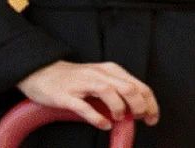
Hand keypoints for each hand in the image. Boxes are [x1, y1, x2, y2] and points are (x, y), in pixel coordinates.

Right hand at [17, 61, 158, 130]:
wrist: (41, 72)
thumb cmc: (74, 79)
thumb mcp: (100, 79)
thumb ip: (118, 90)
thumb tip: (137, 109)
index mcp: (110, 70)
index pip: (138, 85)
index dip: (150, 103)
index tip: (153, 118)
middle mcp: (98, 74)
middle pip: (128, 88)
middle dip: (140, 106)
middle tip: (141, 119)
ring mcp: (82, 84)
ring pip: (109, 92)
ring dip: (119, 108)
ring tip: (119, 118)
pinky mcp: (66, 95)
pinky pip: (84, 106)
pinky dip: (97, 117)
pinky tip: (103, 124)